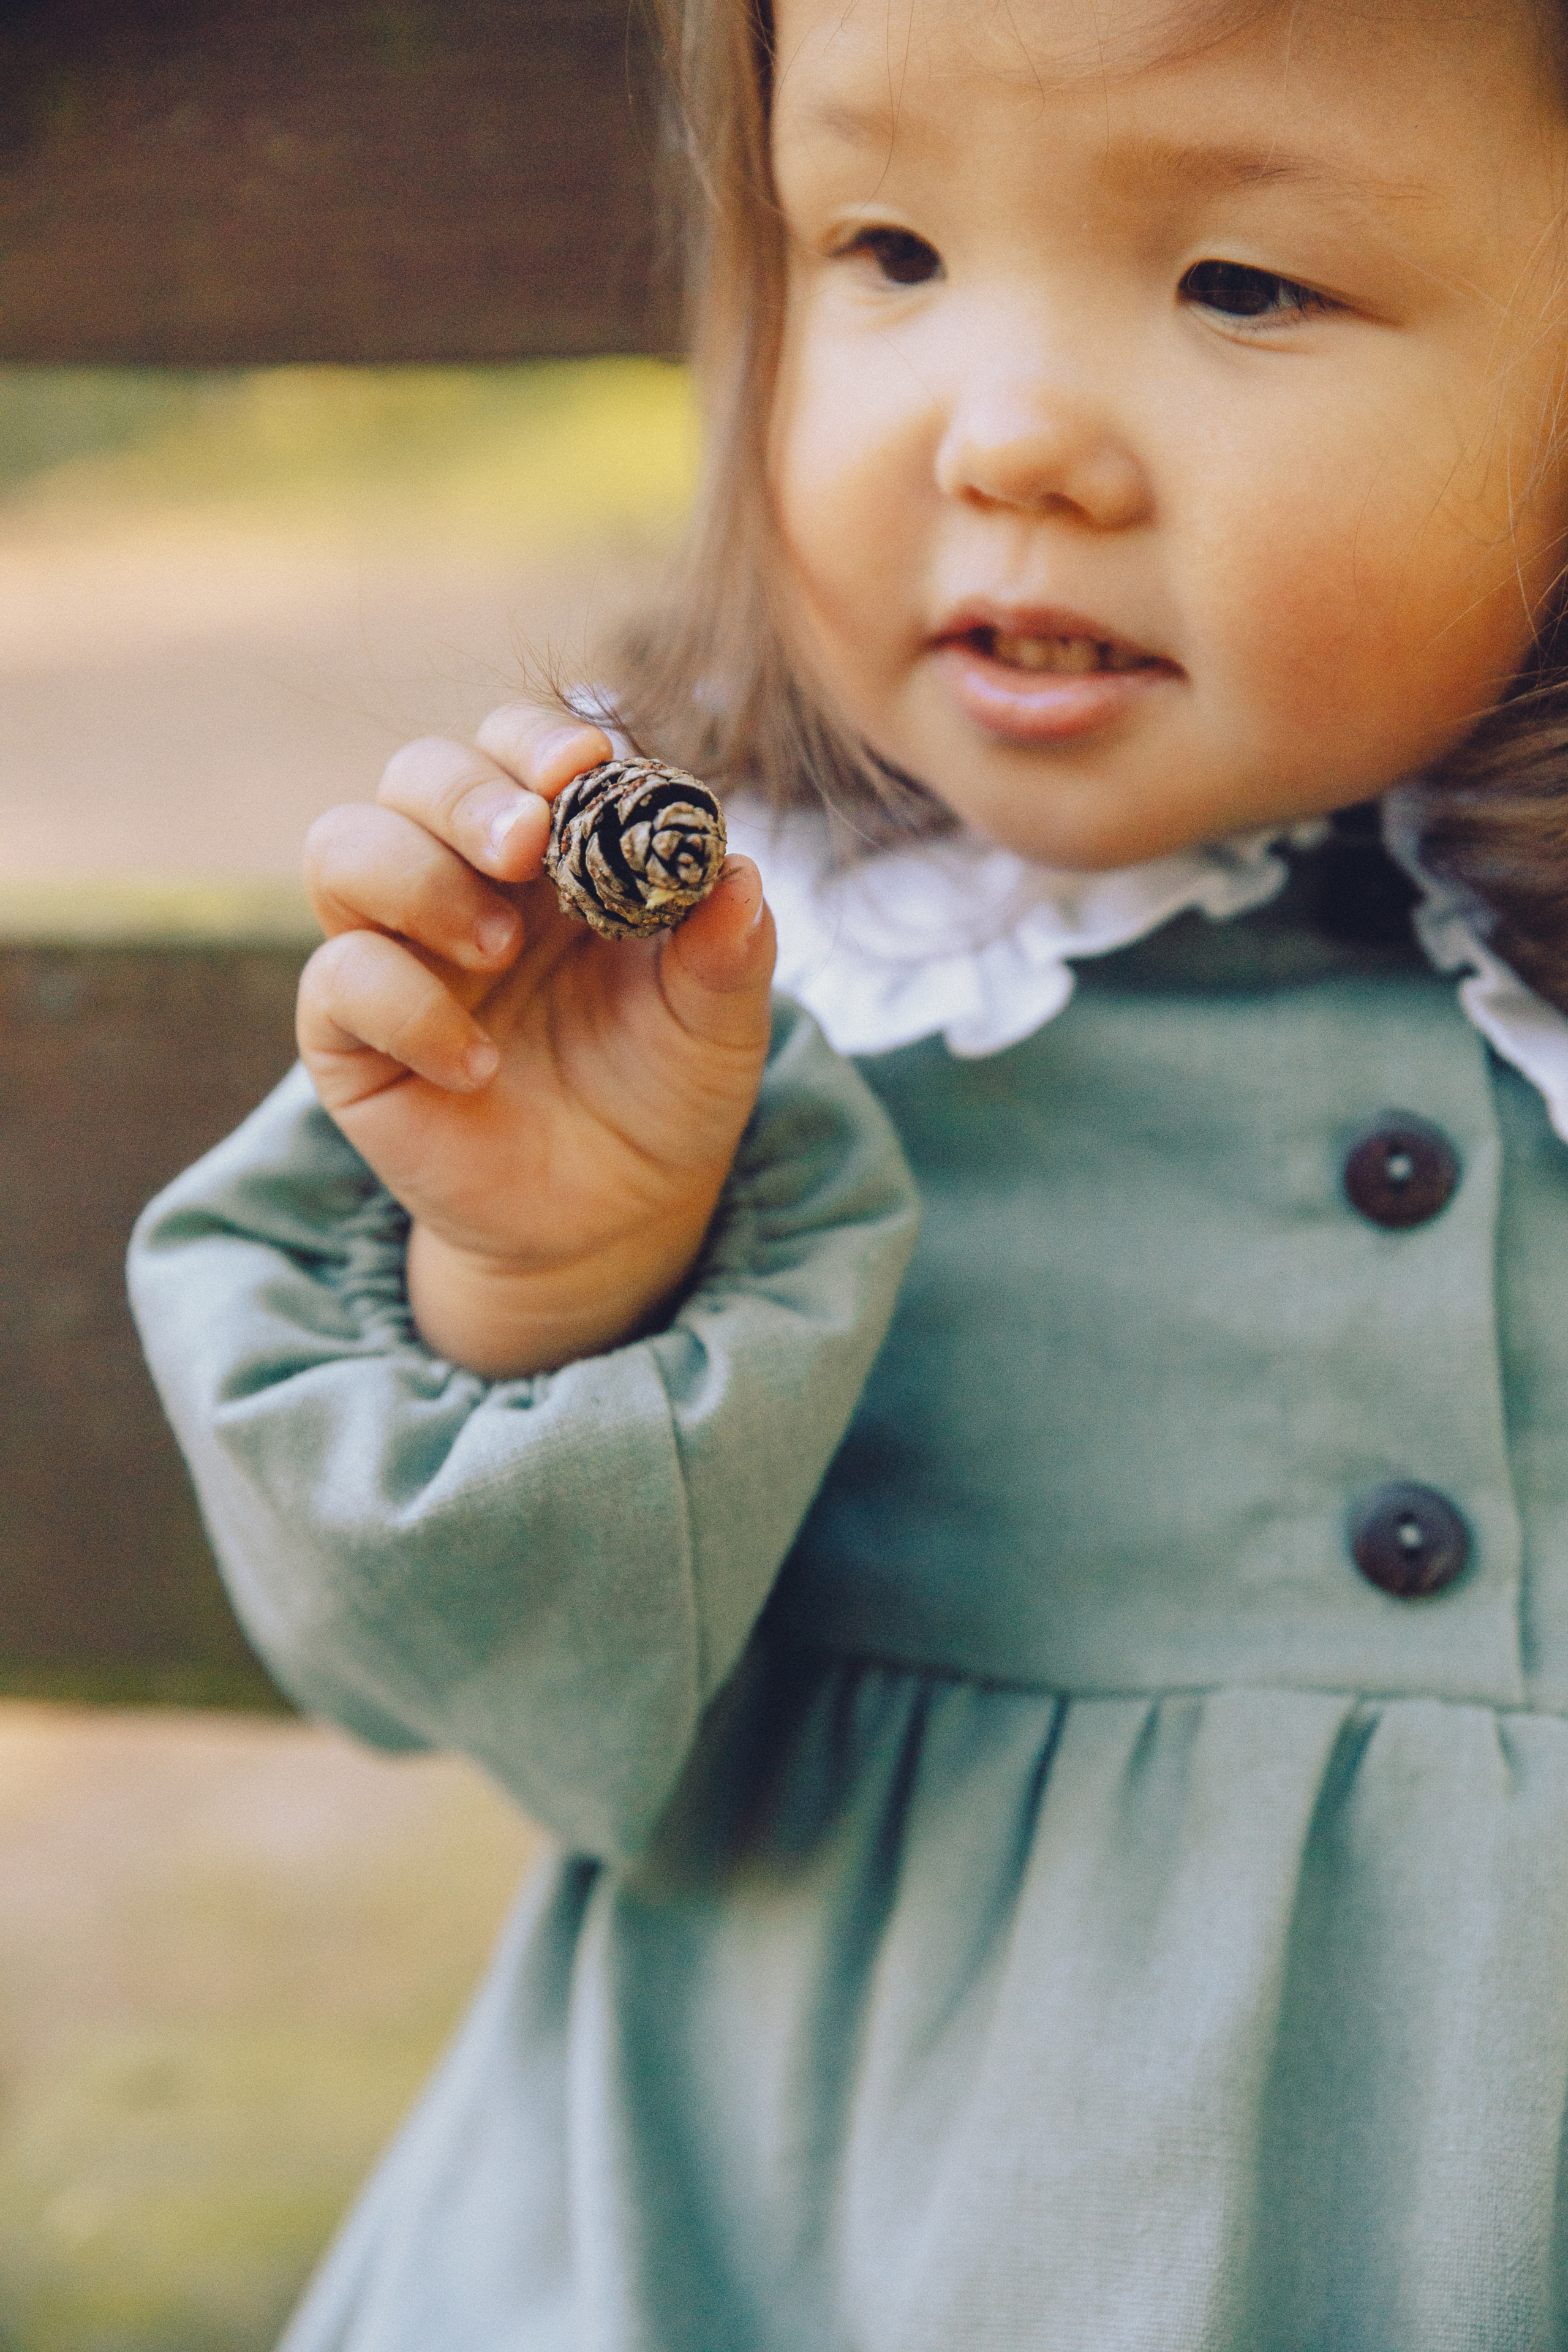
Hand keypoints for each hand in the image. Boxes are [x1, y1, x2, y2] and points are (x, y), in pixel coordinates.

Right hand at [297, 704, 775, 1376]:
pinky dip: (407, 1007)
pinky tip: (478, 1064)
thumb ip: (729, 949)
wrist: (614, 1217)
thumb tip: (740, 875)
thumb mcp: (718, 1025)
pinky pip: (338, 979)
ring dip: (419, 878)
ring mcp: (397, 950)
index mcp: (554, 850)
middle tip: (527, 844)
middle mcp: (462, 878)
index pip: (517, 749)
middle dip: (468, 793)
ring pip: (344, 848)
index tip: (584, 767)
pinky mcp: (350, 1033)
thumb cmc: (664, 1092)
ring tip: (500, 948)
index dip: (537, 741)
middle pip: (417, 773)